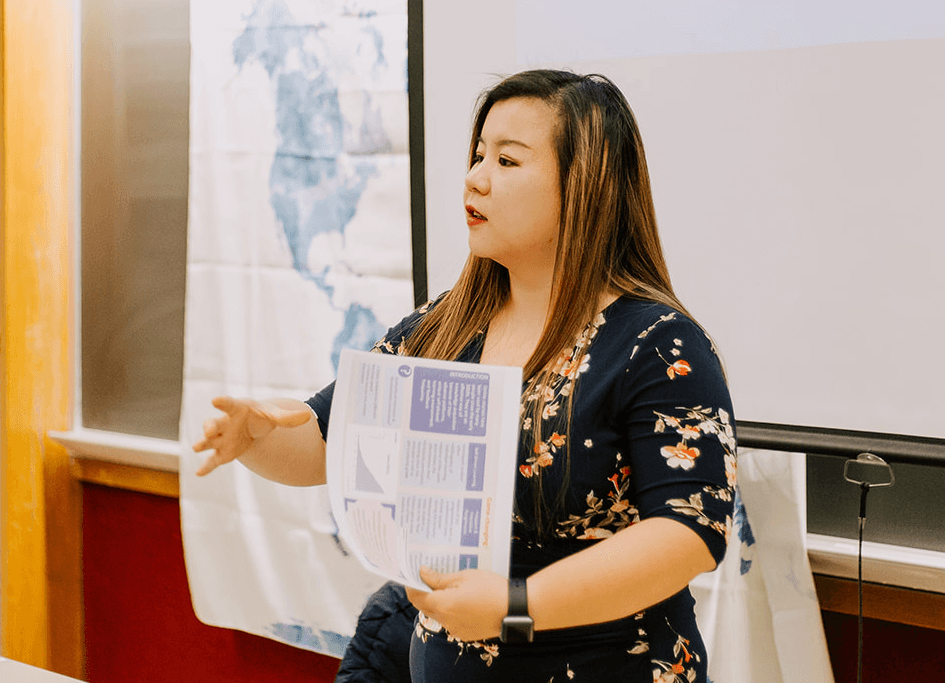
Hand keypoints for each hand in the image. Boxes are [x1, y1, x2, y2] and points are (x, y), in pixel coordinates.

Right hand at [192, 396, 311, 475]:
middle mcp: (225, 423)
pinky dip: (206, 467)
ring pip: (208, 441)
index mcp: (236, 409)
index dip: (223, 402)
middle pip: (213, 423)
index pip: (228, 404)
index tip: (216, 400)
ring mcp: (221, 439)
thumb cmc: (260, 416)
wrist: (253, 427)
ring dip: (203, 443)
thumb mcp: (273, 415)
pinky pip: (212, 460)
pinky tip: (198, 473)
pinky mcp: (222, 453)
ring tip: (197, 448)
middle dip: (209, 427)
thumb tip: (308, 416)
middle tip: (208, 430)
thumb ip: (287, 417)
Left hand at [405, 566, 507, 641]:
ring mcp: (456, 629)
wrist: (516, 609)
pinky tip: (460, 597)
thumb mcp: (464, 577)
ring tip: (447, 584)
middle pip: (424, 606)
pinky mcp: (466, 633)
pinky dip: (449, 609)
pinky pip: (450, 620)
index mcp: (443, 605)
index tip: (412, 572)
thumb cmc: (491, 588)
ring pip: (438, 614)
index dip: (411, 584)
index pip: (416, 596)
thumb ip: (440, 578)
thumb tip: (422, 573)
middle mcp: (446, 621)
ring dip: (437, 600)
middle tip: (427, 575)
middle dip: (422, 592)